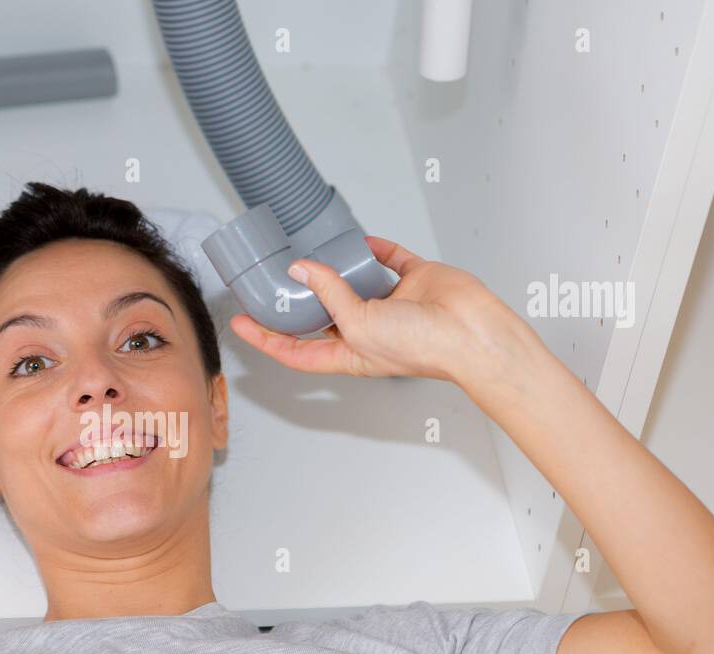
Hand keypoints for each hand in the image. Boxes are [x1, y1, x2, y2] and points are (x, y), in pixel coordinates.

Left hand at [229, 235, 524, 382]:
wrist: (472, 333)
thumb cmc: (423, 347)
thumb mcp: (359, 325)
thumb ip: (330, 295)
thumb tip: (303, 268)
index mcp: (350, 353)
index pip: (296, 351)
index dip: (266, 339)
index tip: (241, 323)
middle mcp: (368, 331)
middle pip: (323, 317)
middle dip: (298, 301)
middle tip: (270, 281)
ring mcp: (393, 305)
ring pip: (355, 284)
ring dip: (336, 270)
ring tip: (309, 252)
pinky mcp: (416, 281)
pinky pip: (390, 261)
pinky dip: (375, 249)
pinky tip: (358, 239)